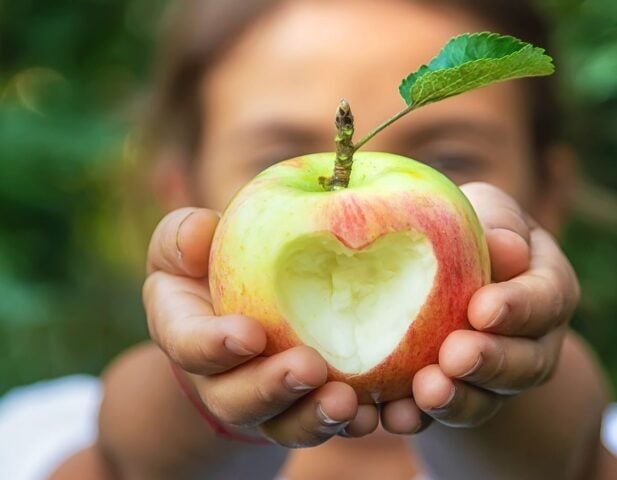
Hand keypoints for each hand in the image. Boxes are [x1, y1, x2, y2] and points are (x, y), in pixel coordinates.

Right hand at [143, 208, 378, 447]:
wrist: (241, 306)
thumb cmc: (212, 266)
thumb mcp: (187, 243)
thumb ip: (182, 237)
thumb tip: (199, 230)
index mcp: (187, 335)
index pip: (189, 346)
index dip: (215, 346)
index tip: (251, 334)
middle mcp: (221, 380)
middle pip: (237, 400)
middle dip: (272, 388)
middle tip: (310, 368)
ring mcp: (266, 401)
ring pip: (284, 424)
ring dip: (315, 417)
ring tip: (348, 401)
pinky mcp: (305, 406)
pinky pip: (326, 423)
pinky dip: (353, 422)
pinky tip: (376, 413)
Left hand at [379, 182, 579, 432]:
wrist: (437, 268)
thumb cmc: (466, 228)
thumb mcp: (483, 211)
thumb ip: (497, 224)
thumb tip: (505, 248)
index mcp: (546, 286)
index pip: (546, 299)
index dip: (518, 307)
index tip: (482, 308)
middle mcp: (532, 340)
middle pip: (526, 362)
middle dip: (491, 361)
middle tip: (455, 356)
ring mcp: (497, 376)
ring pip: (489, 398)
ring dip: (459, 398)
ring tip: (427, 391)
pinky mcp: (458, 396)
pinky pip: (444, 415)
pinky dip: (420, 417)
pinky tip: (396, 414)